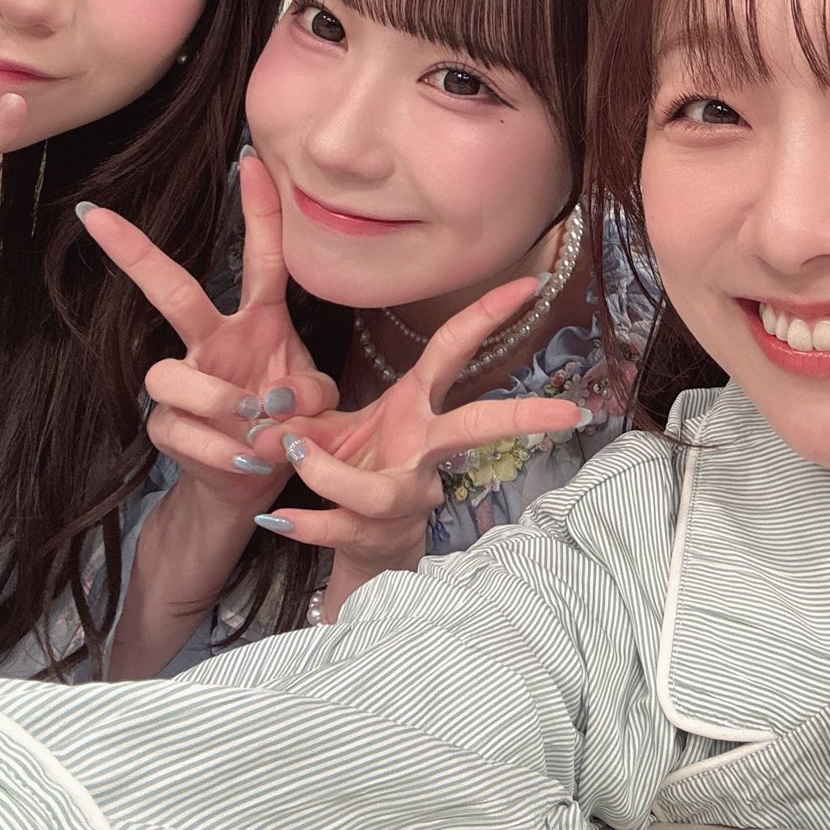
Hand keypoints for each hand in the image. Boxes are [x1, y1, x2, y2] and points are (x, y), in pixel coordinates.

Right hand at [79, 152, 337, 513]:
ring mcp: (184, 380)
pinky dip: (225, 450)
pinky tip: (251, 459)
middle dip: (137, 254)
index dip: (260, 211)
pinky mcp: (166, 425)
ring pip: (170, 373)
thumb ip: (314, 392)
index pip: (263, 259)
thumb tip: (285, 399)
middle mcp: (215, 340)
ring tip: (259, 426)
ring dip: (219, 401)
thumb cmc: (288, 422)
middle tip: (98, 219)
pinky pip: (183, 430)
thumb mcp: (318, 401)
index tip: (251, 159)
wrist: (257, 479)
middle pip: (173, 292)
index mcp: (260, 320)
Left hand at [260, 276, 584, 598]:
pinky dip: (308, 521)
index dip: (488, 316)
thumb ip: (298, 407)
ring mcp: (407, 496)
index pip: (455, 352)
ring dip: (330, 472)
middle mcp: (424, 450)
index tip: (528, 285)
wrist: (364, 544)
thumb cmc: (359, 468)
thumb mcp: (332, 426)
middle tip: (567, 414)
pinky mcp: (378, 535)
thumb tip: (263, 402)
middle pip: (477, 428)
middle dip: (521, 418)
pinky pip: (340, 526)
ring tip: (292, 452)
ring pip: (380, 491)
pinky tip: (281, 517)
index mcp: (417, 407)